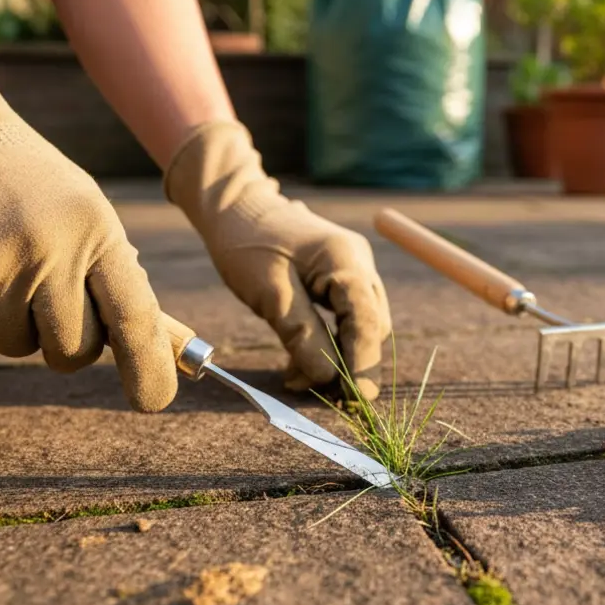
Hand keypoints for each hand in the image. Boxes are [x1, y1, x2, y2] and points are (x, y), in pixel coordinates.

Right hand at [0, 14, 175, 411]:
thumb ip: (122, 285)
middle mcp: (47, 252)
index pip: (133, 315)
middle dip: (62, 341)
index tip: (154, 400)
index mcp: (97, 233)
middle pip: (71, 350)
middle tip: (44, 295)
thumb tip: (171, 350)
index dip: (147, 365)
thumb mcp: (90, 220)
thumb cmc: (33, 190)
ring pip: (13, 346)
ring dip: (6, 320)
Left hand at [165, 121, 390, 400]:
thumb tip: (328, 377)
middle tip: (323, 396)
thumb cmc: (246, 244)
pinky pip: (342, 316)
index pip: (368, 320)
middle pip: (370, 325)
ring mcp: (352, 268)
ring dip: (335, 356)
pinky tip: (298, 362)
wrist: (233, 207)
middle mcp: (358, 263)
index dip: (363, 362)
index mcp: (346, 260)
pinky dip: (325, 341)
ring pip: (358, 325)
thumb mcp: (270, 294)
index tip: (353, 398)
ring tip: (298, 380)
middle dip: (350, 363)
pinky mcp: (337, 277)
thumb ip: (302, 334)